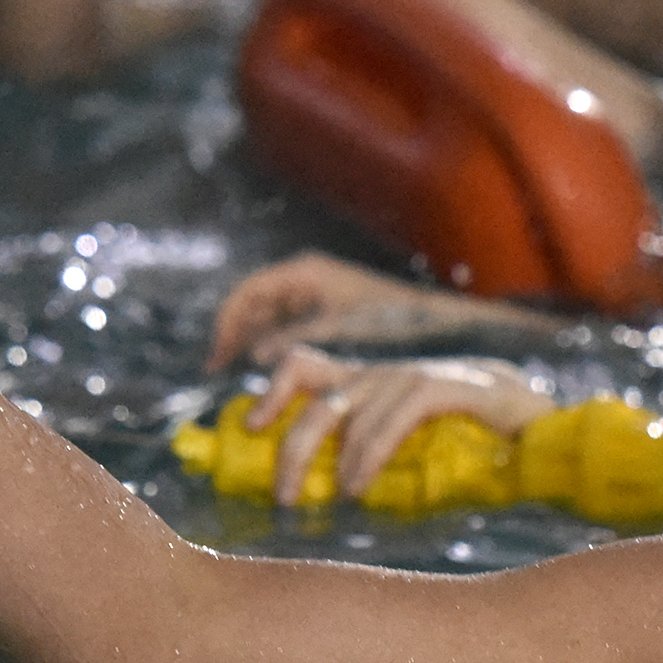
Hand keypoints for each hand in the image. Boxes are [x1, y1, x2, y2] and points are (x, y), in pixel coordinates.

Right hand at [209, 251, 527, 369]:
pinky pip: (295, 339)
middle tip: (223, 379)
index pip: (247, 294)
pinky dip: (282, 360)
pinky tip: (282, 388)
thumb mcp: (339, 331)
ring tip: (249, 387)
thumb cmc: (393, 322)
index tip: (217, 361)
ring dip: (259, 354)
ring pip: (274, 327)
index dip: (226, 326)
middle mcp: (308, 283)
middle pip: (257, 310)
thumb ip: (295, 341)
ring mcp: (321, 301)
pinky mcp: (334, 322)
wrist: (445, 326)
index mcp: (305, 274)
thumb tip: (255, 357)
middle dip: (238, 343)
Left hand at [252, 345, 555, 502]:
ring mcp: (412, 376)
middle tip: (285, 497)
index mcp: (367, 384)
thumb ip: (362, 458)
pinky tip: (360, 485)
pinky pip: (394, 417)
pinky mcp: (445, 385)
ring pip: (352, 413)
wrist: (533, 423)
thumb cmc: (464, 445)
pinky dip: (370, 453)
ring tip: (334, 500)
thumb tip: (316, 496)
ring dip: (336, 462)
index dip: (271, 392)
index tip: (249, 427)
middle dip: (292, 450)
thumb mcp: (402, 450)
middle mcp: (382, 375)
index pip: (302, 366)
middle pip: (317, 402)